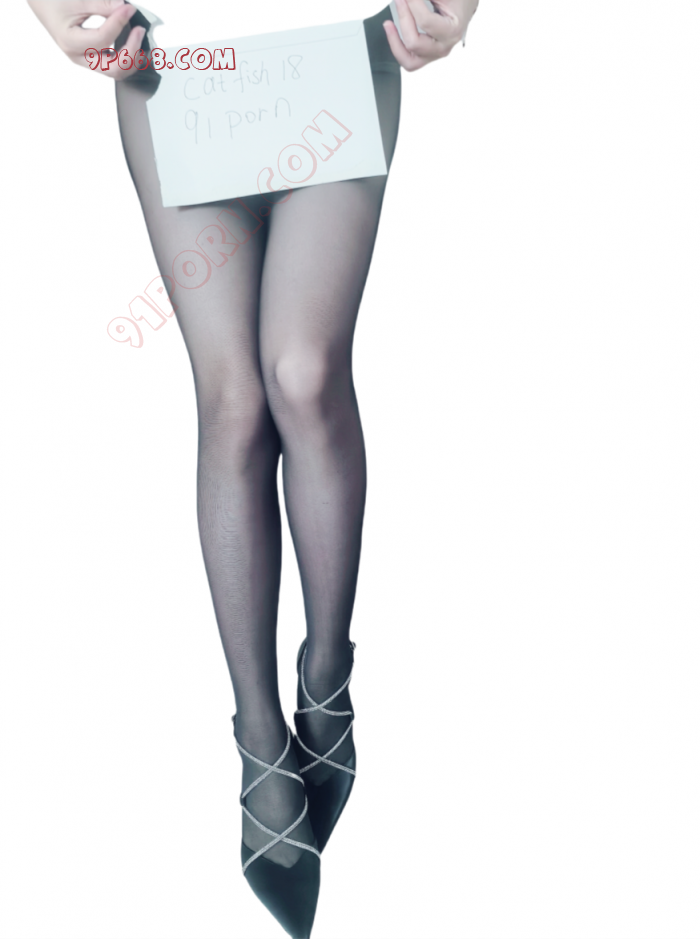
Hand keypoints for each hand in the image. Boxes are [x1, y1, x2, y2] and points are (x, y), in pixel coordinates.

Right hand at [27, 0, 145, 79]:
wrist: (43, 4)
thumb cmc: (54, 2)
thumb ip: (101, 4)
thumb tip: (123, 8)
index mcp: (71, 42)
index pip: (103, 39)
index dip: (119, 23)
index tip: (128, 9)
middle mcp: (80, 57)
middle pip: (114, 68)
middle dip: (131, 50)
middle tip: (139, 29)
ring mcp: (87, 60)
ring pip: (117, 72)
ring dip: (132, 58)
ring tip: (137, 36)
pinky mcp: (93, 58)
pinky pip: (115, 66)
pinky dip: (127, 57)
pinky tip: (132, 43)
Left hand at [383, 0, 479, 71]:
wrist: (463, 8)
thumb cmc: (457, 1)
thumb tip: (408, 0)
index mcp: (452, 30)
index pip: (426, 22)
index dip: (413, 4)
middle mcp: (443, 47)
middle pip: (415, 42)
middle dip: (404, 18)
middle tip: (400, 1)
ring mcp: (434, 54)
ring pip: (409, 60)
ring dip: (395, 41)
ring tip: (388, 24)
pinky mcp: (425, 56)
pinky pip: (408, 61)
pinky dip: (397, 48)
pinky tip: (392, 33)